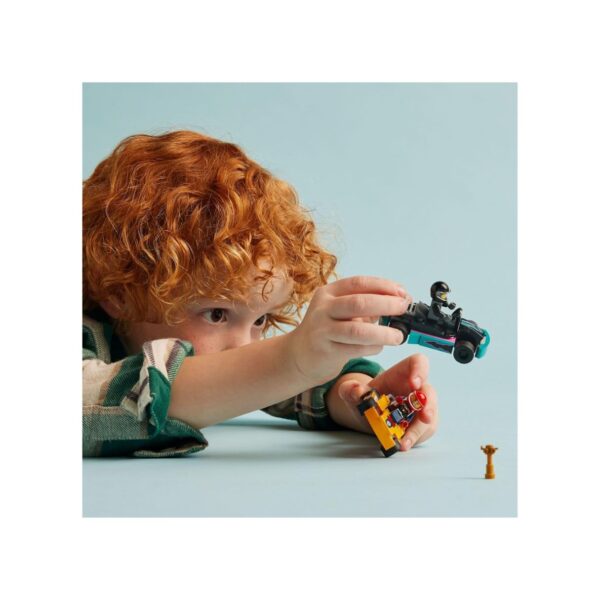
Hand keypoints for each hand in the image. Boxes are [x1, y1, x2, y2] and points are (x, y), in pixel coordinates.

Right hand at [287, 276, 410, 386]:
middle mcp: (323, 308)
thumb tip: (400, 300)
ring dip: (383, 333)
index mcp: (329, 292)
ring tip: (398, 336)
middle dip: (386, 304)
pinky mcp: (325, 350)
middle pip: (359, 303)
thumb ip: (366, 305)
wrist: (299, 355)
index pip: (358, 283)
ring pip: (357, 330)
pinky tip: (379, 346)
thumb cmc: (327, 330)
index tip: (402, 293)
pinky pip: (355, 349)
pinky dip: (372, 347)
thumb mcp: (342, 311)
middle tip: (404, 309)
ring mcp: (322, 330)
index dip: (383, 286)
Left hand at [337, 353, 437, 450]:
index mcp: (403, 374)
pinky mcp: (423, 425)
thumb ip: (350, 389)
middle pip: (429, 392)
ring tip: (404, 442)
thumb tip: (357, 391)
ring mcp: (422, 408)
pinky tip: (401, 444)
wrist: (370, 415)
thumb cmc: (368, 397)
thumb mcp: (354, 392)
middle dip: (428, 405)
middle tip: (425, 417)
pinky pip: (423, 432)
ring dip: (418, 429)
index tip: (414, 383)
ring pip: (429, 416)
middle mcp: (417, 389)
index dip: (420, 370)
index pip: (419, 363)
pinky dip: (412, 439)